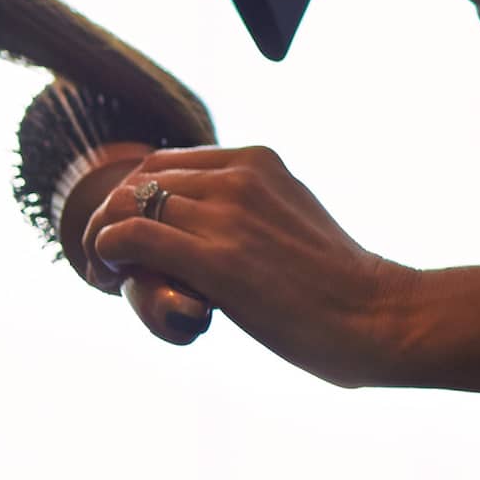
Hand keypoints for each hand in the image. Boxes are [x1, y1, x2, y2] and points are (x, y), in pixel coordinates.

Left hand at [84, 145, 414, 387]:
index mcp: (256, 162)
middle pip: (138, 181)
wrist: (378, 317)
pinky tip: (110, 278)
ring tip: (104, 274)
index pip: (164, 164)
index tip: (129, 238)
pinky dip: (105, 253)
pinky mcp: (215, 258)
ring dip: (101, 239)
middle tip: (105, 259)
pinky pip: (131, 237)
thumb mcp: (293, 224)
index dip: (134, 199)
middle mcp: (238, 176)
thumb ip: (255, 214)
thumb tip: (225, 235)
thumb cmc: (341, 290)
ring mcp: (226, 214)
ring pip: (126, 205)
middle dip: (110, 217)